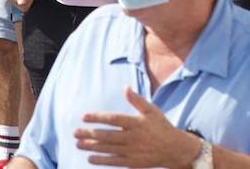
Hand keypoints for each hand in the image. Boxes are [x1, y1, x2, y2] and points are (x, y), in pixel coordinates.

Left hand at [74, 88, 201, 167]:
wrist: (175, 149)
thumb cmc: (161, 126)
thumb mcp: (151, 110)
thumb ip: (137, 100)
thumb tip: (125, 87)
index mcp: (136, 122)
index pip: (113, 119)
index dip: (98, 117)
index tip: (84, 116)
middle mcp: (132, 137)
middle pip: (107, 136)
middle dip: (89, 134)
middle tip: (75, 132)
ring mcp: (132, 151)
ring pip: (108, 149)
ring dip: (92, 147)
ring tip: (78, 144)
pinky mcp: (133, 162)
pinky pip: (114, 162)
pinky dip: (102, 160)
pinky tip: (90, 158)